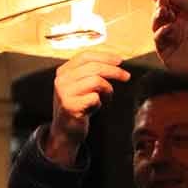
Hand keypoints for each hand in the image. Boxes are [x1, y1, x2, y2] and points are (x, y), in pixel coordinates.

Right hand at [45, 48, 130, 165]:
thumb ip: (92, 72)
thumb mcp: (82, 85)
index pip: (86, 56)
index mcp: (64, 71)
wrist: (65, 131)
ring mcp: (64, 93)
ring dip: (107, 89)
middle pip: (94, 67)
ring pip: (96, 81)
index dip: (105, 56)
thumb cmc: (79, 106)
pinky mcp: (70, 106)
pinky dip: (99, 103)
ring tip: (106, 98)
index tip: (120, 61)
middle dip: (114, 71)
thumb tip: (116, 62)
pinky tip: (94, 108)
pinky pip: (94, 97)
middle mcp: (61, 80)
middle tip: (126, 77)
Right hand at [149, 0, 187, 113]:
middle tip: (162, 0)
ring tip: (163, 10)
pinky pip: (158, 39)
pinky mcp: (166, 52)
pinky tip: (169, 27)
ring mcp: (170, 39)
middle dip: (160, 4)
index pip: (170, 4)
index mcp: (186, 17)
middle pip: (161, 12)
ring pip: (156, 24)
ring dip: (158, 15)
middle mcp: (177, 27)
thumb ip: (184, 1)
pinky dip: (161, 31)